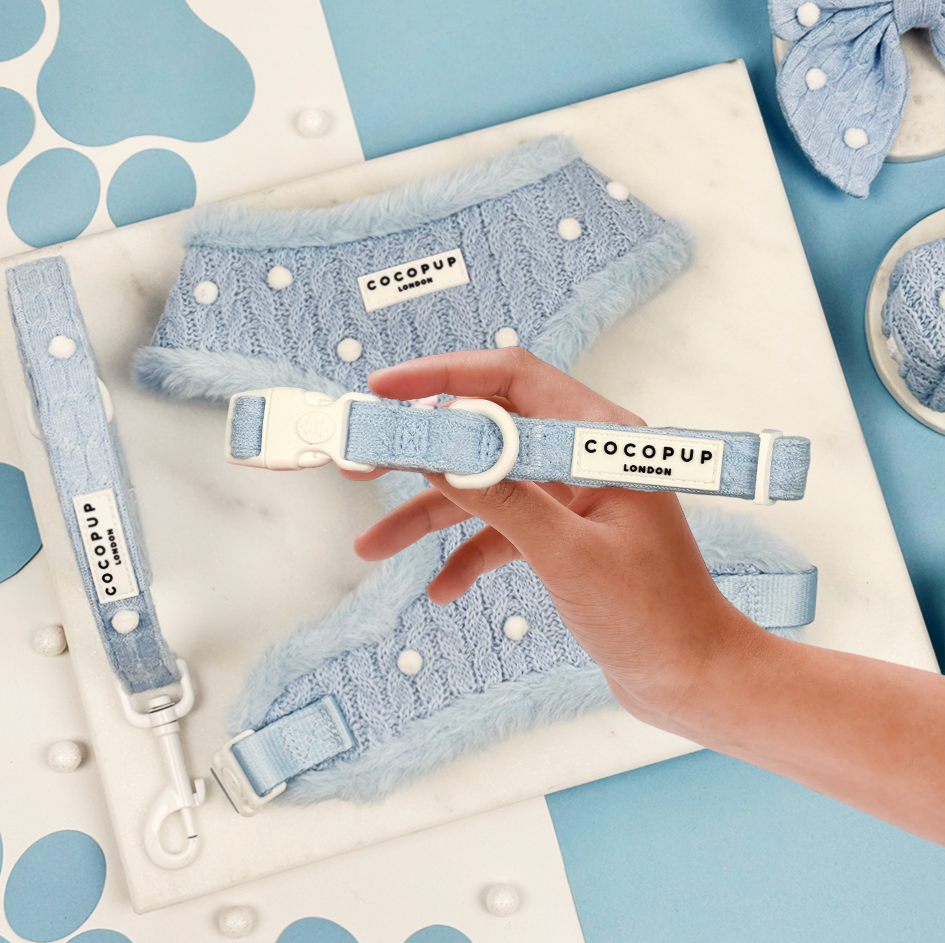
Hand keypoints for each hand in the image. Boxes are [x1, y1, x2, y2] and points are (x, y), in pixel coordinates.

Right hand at [341, 348, 760, 729]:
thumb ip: (503, 498)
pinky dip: (467, 553)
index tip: (386, 391)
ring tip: (374, 544)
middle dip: (424, 449)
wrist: (692, 679)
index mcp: (600, 441)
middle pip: (488, 432)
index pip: (513, 379)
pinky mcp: (564, 534)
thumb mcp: (567, 555)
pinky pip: (501, 530)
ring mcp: (573, 497)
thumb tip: (441, 451)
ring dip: (430, 513)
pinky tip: (442, 587)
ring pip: (486, 487)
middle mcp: (585, 458)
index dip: (445, 376)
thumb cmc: (655, 618)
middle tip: (364, 460)